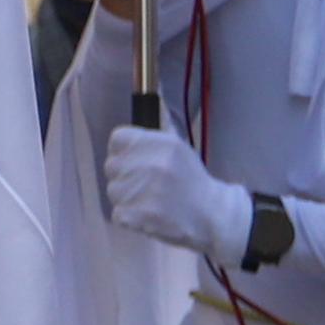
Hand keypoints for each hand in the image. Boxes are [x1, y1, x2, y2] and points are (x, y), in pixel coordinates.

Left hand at [104, 126, 255, 268]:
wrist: (212, 216)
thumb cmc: (192, 181)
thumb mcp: (179, 149)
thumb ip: (157, 134)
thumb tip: (156, 106)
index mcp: (159, 144)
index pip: (117, 140)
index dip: (124, 152)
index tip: (135, 162)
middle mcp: (149, 164)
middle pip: (112, 166)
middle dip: (124, 176)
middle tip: (147, 185)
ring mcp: (141, 191)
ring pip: (113, 190)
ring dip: (126, 198)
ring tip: (150, 202)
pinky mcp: (136, 215)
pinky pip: (117, 213)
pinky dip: (129, 218)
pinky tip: (149, 216)